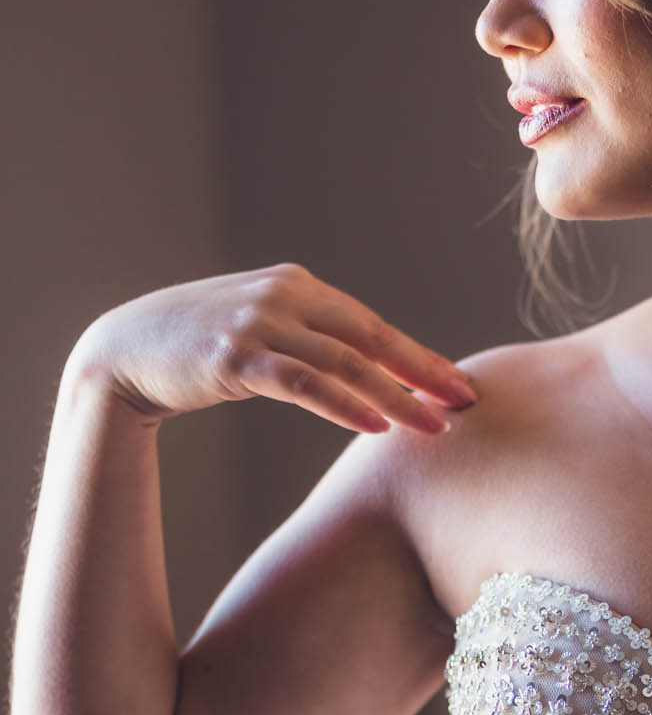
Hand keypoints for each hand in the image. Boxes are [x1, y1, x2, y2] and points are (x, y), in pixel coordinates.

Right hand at [68, 262, 477, 435]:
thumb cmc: (199, 349)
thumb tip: (368, 377)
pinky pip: (304, 382)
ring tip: (432, 427)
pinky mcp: (236, 355)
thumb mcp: (263, 333)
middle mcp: (285, 295)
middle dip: (423, 373)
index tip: (460, 386)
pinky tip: (376, 424)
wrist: (122, 350)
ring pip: (344, 362)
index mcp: (299, 286)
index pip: (373, 326)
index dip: (420, 357)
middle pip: (370, 338)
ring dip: (394, 396)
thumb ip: (311, 341)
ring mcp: (259, 322)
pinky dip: (344, 404)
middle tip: (466, 402)